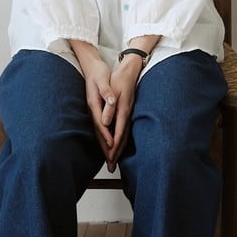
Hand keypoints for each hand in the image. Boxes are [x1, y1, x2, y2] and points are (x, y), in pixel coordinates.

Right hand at [80, 57, 117, 161]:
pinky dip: (104, 140)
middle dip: (105, 149)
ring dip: (105, 148)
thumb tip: (110, 102)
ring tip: (110, 161)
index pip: (101, 124)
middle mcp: (93, 111)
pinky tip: (108, 147)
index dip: (107, 136)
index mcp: (94, 104)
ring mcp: (93, 112)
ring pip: (99, 134)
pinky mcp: (96, 112)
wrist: (90, 66)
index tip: (112, 147)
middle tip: (111, 164)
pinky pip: (101, 130)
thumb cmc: (98, 72)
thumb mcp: (103, 79)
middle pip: (99, 133)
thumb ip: (106, 92)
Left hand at [106, 55, 141, 169]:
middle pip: (120, 138)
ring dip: (119, 149)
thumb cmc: (119, 79)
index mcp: (121, 111)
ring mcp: (127, 114)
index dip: (113, 147)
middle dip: (116, 153)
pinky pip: (124, 130)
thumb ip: (109, 107)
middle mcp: (125, 115)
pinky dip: (121, 140)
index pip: (116, 133)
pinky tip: (119, 144)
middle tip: (111, 166)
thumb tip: (105, 122)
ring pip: (123, 135)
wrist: (130, 70)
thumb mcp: (112, 89)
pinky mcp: (126, 113)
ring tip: (114, 160)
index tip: (110, 158)